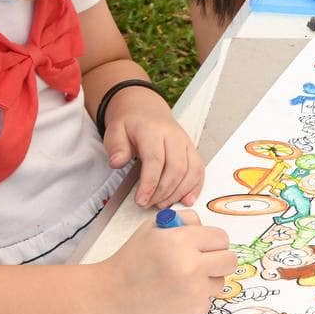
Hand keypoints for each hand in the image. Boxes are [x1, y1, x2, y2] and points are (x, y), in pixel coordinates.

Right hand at [98, 210, 237, 313]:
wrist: (110, 297)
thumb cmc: (132, 260)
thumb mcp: (153, 228)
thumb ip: (184, 220)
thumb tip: (205, 226)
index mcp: (181, 241)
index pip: (221, 238)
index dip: (211, 241)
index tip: (201, 246)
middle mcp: (191, 266)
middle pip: (230, 260)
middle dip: (217, 259)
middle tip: (200, 262)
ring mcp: (194, 292)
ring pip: (221, 282)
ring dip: (208, 280)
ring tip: (182, 280)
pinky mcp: (193, 312)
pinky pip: (208, 301)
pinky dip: (196, 298)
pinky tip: (175, 296)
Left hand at [103, 88, 203, 208]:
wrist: (146, 110)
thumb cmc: (130, 124)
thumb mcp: (114, 131)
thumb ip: (115, 147)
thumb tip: (117, 162)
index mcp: (153, 130)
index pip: (155, 159)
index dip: (150, 183)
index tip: (141, 200)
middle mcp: (174, 136)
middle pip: (177, 168)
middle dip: (164, 191)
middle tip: (149, 203)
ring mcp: (186, 143)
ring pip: (191, 171)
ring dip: (178, 192)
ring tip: (162, 203)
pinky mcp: (193, 150)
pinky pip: (199, 170)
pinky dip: (195, 187)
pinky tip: (186, 199)